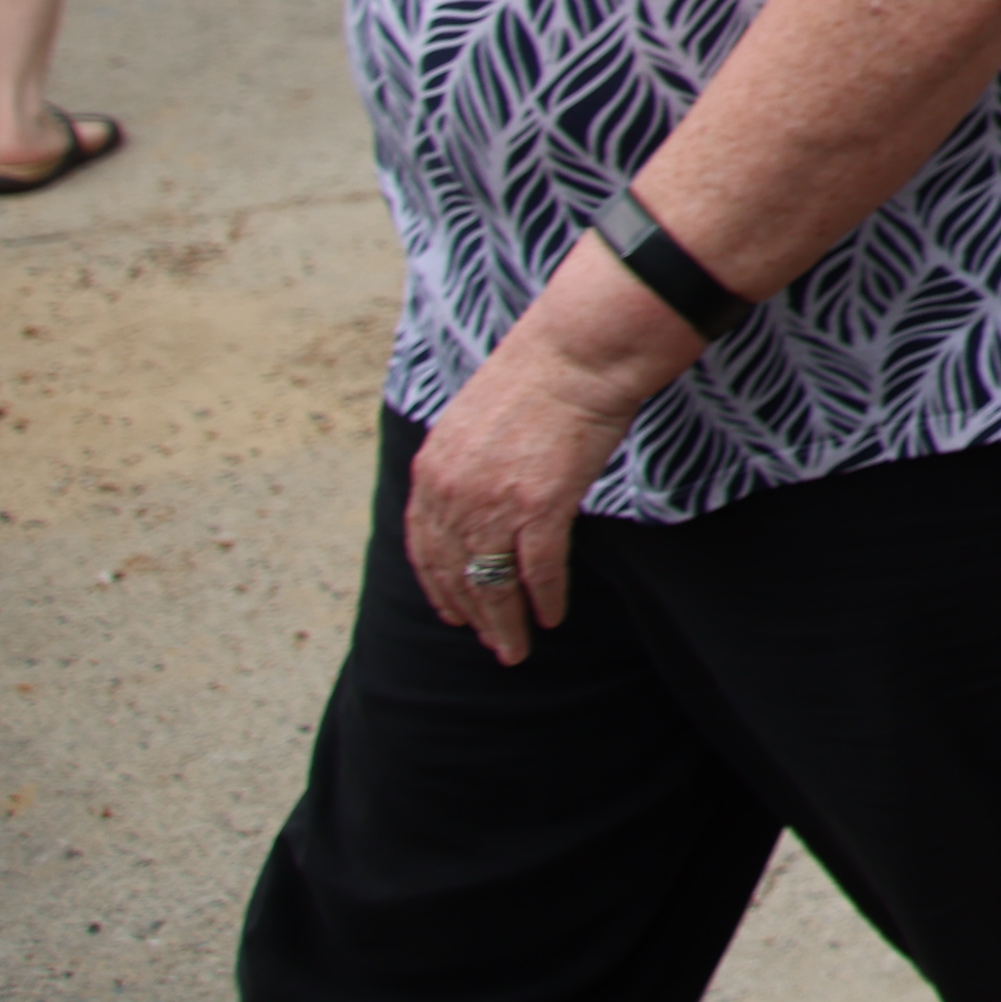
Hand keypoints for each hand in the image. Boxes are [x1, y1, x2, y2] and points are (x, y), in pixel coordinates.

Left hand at [402, 327, 660, 665]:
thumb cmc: (538, 375)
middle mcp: (452, 493)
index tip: (453, 615)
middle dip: (472, 616)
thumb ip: (463, 465)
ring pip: (491, 584)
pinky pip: (538, 569)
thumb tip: (474, 500)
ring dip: (504, 623)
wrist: (577, 352)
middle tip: (491, 644)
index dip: (437, 588)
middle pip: (454, 574)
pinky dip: (544, 599)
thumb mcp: (474, 420)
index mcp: (431, 470)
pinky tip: (552, 617)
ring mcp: (494, 502)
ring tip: (515, 650)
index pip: (424, 548)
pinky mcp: (541, 505)